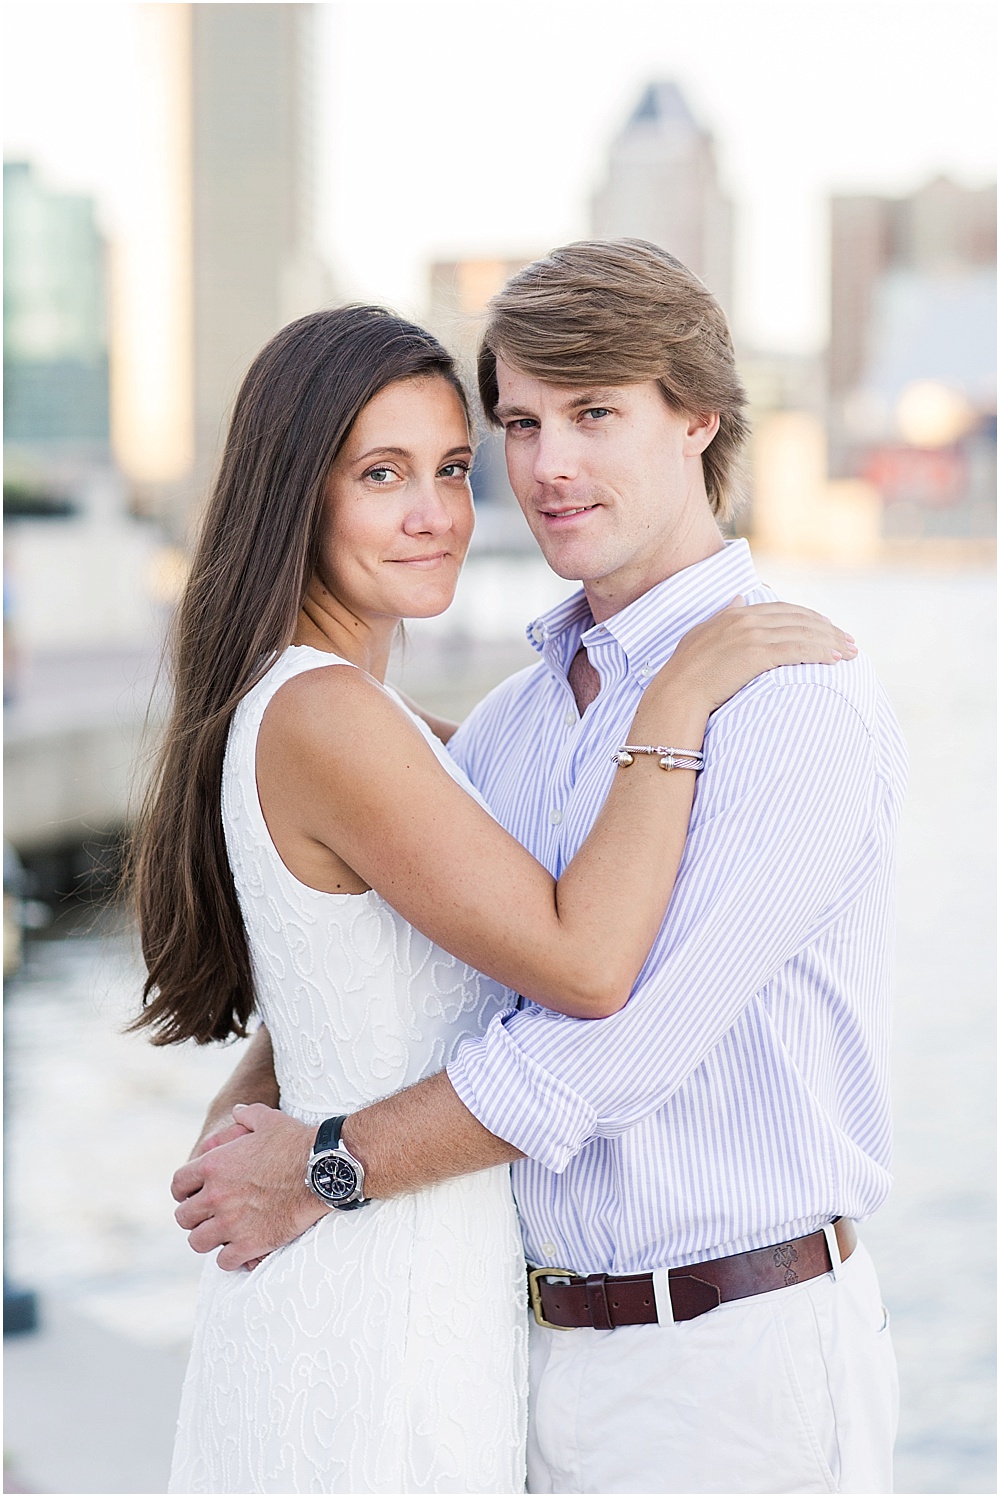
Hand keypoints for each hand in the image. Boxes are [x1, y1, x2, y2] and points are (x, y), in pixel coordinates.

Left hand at [171, 1103, 325, 1269]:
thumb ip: (247, 1115)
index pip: (178, 1184)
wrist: (323, 1170)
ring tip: (221, 1235)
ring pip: (198, 1242)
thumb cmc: (296, 1142)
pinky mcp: (250, 1244)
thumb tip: (237, 1111)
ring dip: (208, 1238)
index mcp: (214, 1166)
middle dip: (194, 1216)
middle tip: (208, 1216)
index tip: (191, 1195)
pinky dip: (230, 1258)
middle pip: (184, 1217)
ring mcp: (231, 1223)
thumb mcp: (268, 1120)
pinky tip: (240, 1250)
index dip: (183, 1191)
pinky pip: (225, 1261)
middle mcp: (216, 1196)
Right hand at [659, 598, 856, 715]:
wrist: (676, 693)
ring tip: (851, 653)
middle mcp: (747, 619)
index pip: (785, 610)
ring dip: (832, 642)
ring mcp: (753, 636)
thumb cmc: (685, 672)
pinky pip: (798, 650)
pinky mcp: (757, 654)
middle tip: (849, 641)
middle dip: (829, 630)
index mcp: (737, 614)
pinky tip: (836, 660)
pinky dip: (821, 653)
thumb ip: (723, 615)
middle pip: (800, 619)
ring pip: (804, 633)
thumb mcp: (702, 634)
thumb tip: (739, 598)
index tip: (829, 629)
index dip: (811, 619)